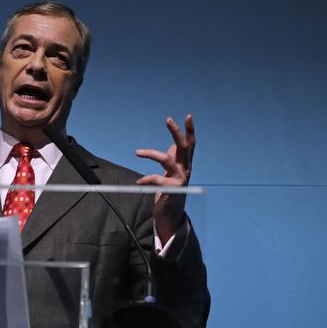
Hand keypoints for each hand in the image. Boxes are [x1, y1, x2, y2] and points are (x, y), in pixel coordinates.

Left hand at [135, 115, 195, 243]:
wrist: (172, 212)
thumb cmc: (171, 187)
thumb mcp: (173, 170)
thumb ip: (174, 157)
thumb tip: (172, 144)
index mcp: (185, 162)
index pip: (190, 143)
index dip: (190, 130)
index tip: (188, 116)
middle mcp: (185, 168)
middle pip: (183, 146)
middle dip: (176, 132)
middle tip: (168, 119)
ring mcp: (180, 179)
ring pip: (167, 160)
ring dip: (151, 154)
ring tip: (138, 152)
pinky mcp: (172, 190)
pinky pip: (157, 180)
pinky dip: (146, 179)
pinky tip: (138, 182)